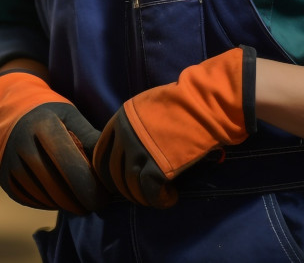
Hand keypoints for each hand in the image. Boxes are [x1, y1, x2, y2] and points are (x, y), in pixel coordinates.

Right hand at [0, 69, 107, 213]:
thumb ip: (90, 137)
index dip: (91, 187)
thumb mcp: (69, 114)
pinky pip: (32, 200)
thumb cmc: (47, 112)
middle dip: (82, 201)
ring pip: (45, 197)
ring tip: (81, 202)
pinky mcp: (4, 178)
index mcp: (43, 125)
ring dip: (67, 205)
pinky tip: (61, 199)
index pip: (71, 166)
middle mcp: (22, 144)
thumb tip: (110, 164)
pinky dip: (50, 204)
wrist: (6, 110)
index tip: (105, 195)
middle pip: (58, 187)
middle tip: (96, 204)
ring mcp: (10, 163)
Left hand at [93, 46, 254, 207]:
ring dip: (142, 197)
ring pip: (130, 186)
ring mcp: (140, 152)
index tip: (117, 178)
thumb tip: (133, 143)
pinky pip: (150, 192)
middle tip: (138, 193)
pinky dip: (159, 200)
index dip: (107, 169)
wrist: (202, 105)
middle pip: (114, 172)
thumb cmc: (182, 102)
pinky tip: (169, 198)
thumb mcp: (147, 105)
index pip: (101, 152)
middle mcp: (125, 136)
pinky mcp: (157, 168)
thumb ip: (135, 124)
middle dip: (124, 187)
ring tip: (156, 197)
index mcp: (121, 119)